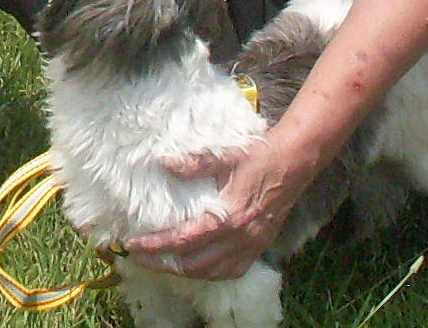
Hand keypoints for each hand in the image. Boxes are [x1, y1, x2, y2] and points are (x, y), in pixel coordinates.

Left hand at [116, 137, 300, 280]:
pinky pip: (231, 270)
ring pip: (212, 272)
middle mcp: (239, 238)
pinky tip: (198, 265)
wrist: (294, 163)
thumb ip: (194, 162)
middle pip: (194, 264)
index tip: (133, 245)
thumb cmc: (258, 156)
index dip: (156, 246)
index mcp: (228, 216)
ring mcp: (251, 246)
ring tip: (163, 262)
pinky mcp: (259, 247)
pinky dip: (210, 272)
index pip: (183, 240)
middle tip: (139, 257)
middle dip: (163, 264)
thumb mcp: (225, 155)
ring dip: (185, 271)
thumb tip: (164, 163)